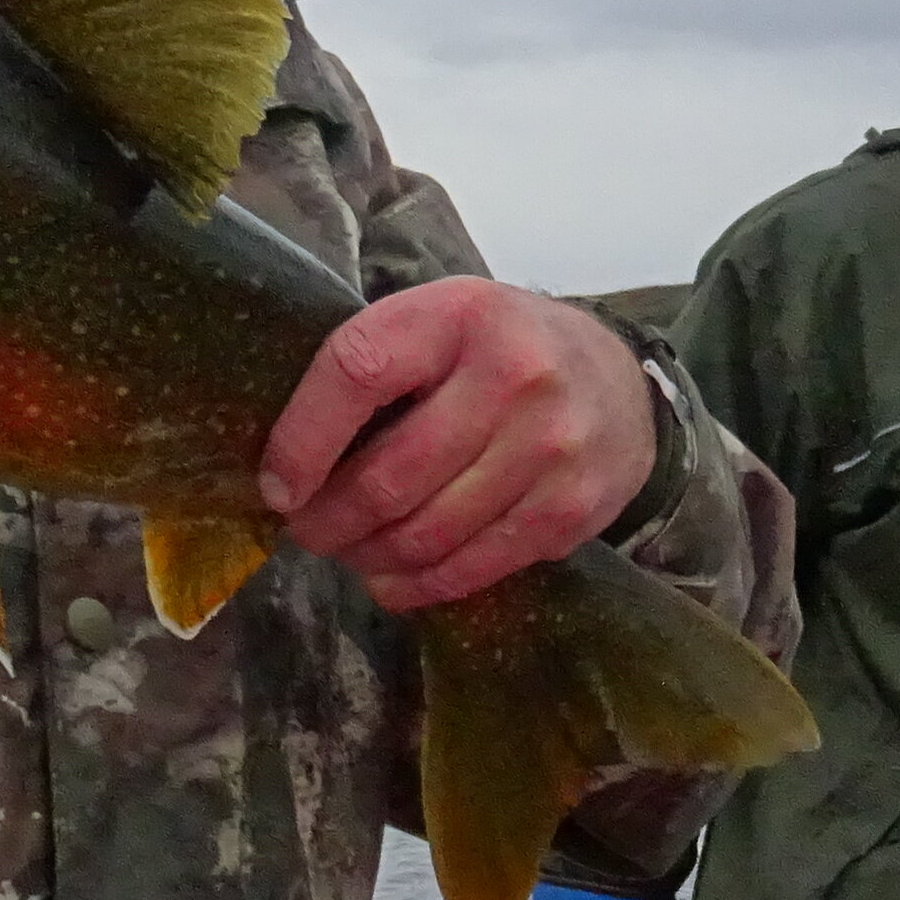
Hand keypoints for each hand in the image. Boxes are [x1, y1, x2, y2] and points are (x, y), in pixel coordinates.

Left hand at [258, 282, 657, 612]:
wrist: (622, 383)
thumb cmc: (503, 352)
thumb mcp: (443, 323)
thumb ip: (376, 368)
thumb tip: (285, 464)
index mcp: (459, 314)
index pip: (356, 373)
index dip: (302, 441)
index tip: (277, 488)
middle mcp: (513, 374)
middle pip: (390, 475)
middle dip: (330, 519)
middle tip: (307, 531)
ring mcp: (549, 446)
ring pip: (426, 533)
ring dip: (369, 557)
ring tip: (349, 552)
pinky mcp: (570, 509)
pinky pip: (473, 567)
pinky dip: (417, 585)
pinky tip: (391, 578)